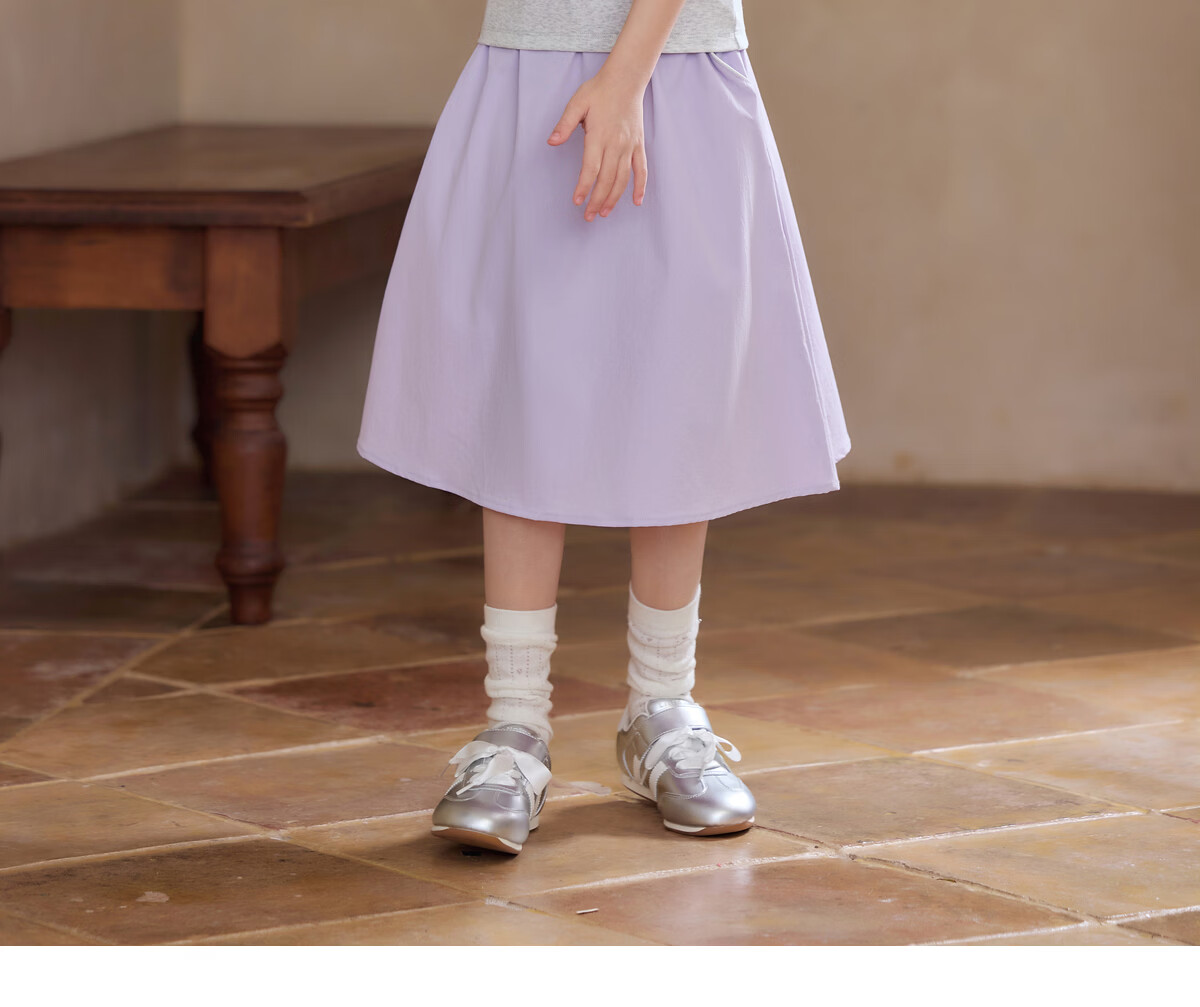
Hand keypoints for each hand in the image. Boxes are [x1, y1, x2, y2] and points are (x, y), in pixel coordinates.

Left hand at [546, 70, 648, 220]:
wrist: (626, 79)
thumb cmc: (599, 90)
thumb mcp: (577, 103)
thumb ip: (564, 124)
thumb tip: (551, 142)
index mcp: (599, 136)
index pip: (591, 168)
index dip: (584, 187)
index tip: (577, 201)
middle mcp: (616, 144)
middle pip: (607, 179)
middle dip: (597, 200)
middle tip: (588, 216)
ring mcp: (629, 146)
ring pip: (623, 179)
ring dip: (614, 198)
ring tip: (604, 213)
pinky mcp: (639, 145)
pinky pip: (642, 170)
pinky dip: (641, 187)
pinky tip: (637, 202)